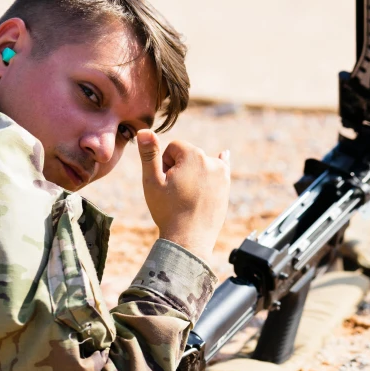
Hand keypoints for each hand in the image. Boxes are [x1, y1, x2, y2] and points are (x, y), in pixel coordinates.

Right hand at [137, 129, 229, 261]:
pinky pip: (222, 168)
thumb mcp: (152, 181)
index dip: (164, 164)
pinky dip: (221, 162)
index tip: (165, 182)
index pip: (173, 147)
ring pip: (200, 164)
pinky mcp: (226, 186)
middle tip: (175, 193)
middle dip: (177, 169)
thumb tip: (144, 130)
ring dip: (191, 173)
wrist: (189, 239)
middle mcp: (212, 161)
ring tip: (187, 196)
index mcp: (194, 155)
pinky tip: (224, 154)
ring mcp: (222, 174)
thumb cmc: (168, 211)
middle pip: (187, 155)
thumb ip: (149, 153)